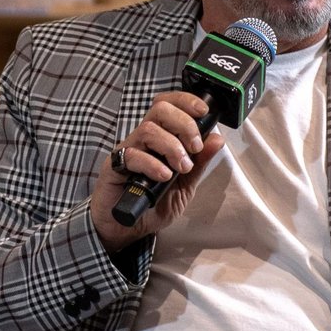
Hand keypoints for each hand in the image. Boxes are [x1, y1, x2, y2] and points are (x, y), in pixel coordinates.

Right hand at [91, 91, 226, 251]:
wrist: (127, 229)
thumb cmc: (153, 204)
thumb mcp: (185, 185)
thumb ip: (199, 163)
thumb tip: (217, 140)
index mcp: (160, 138)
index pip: (169, 105)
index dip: (186, 101)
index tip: (204, 112)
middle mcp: (142, 140)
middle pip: (159, 109)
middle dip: (184, 124)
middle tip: (195, 147)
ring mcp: (127, 151)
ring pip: (148, 130)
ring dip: (171, 146)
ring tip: (181, 168)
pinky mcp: (113, 166)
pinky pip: (132, 156)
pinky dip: (152, 164)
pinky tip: (163, 177)